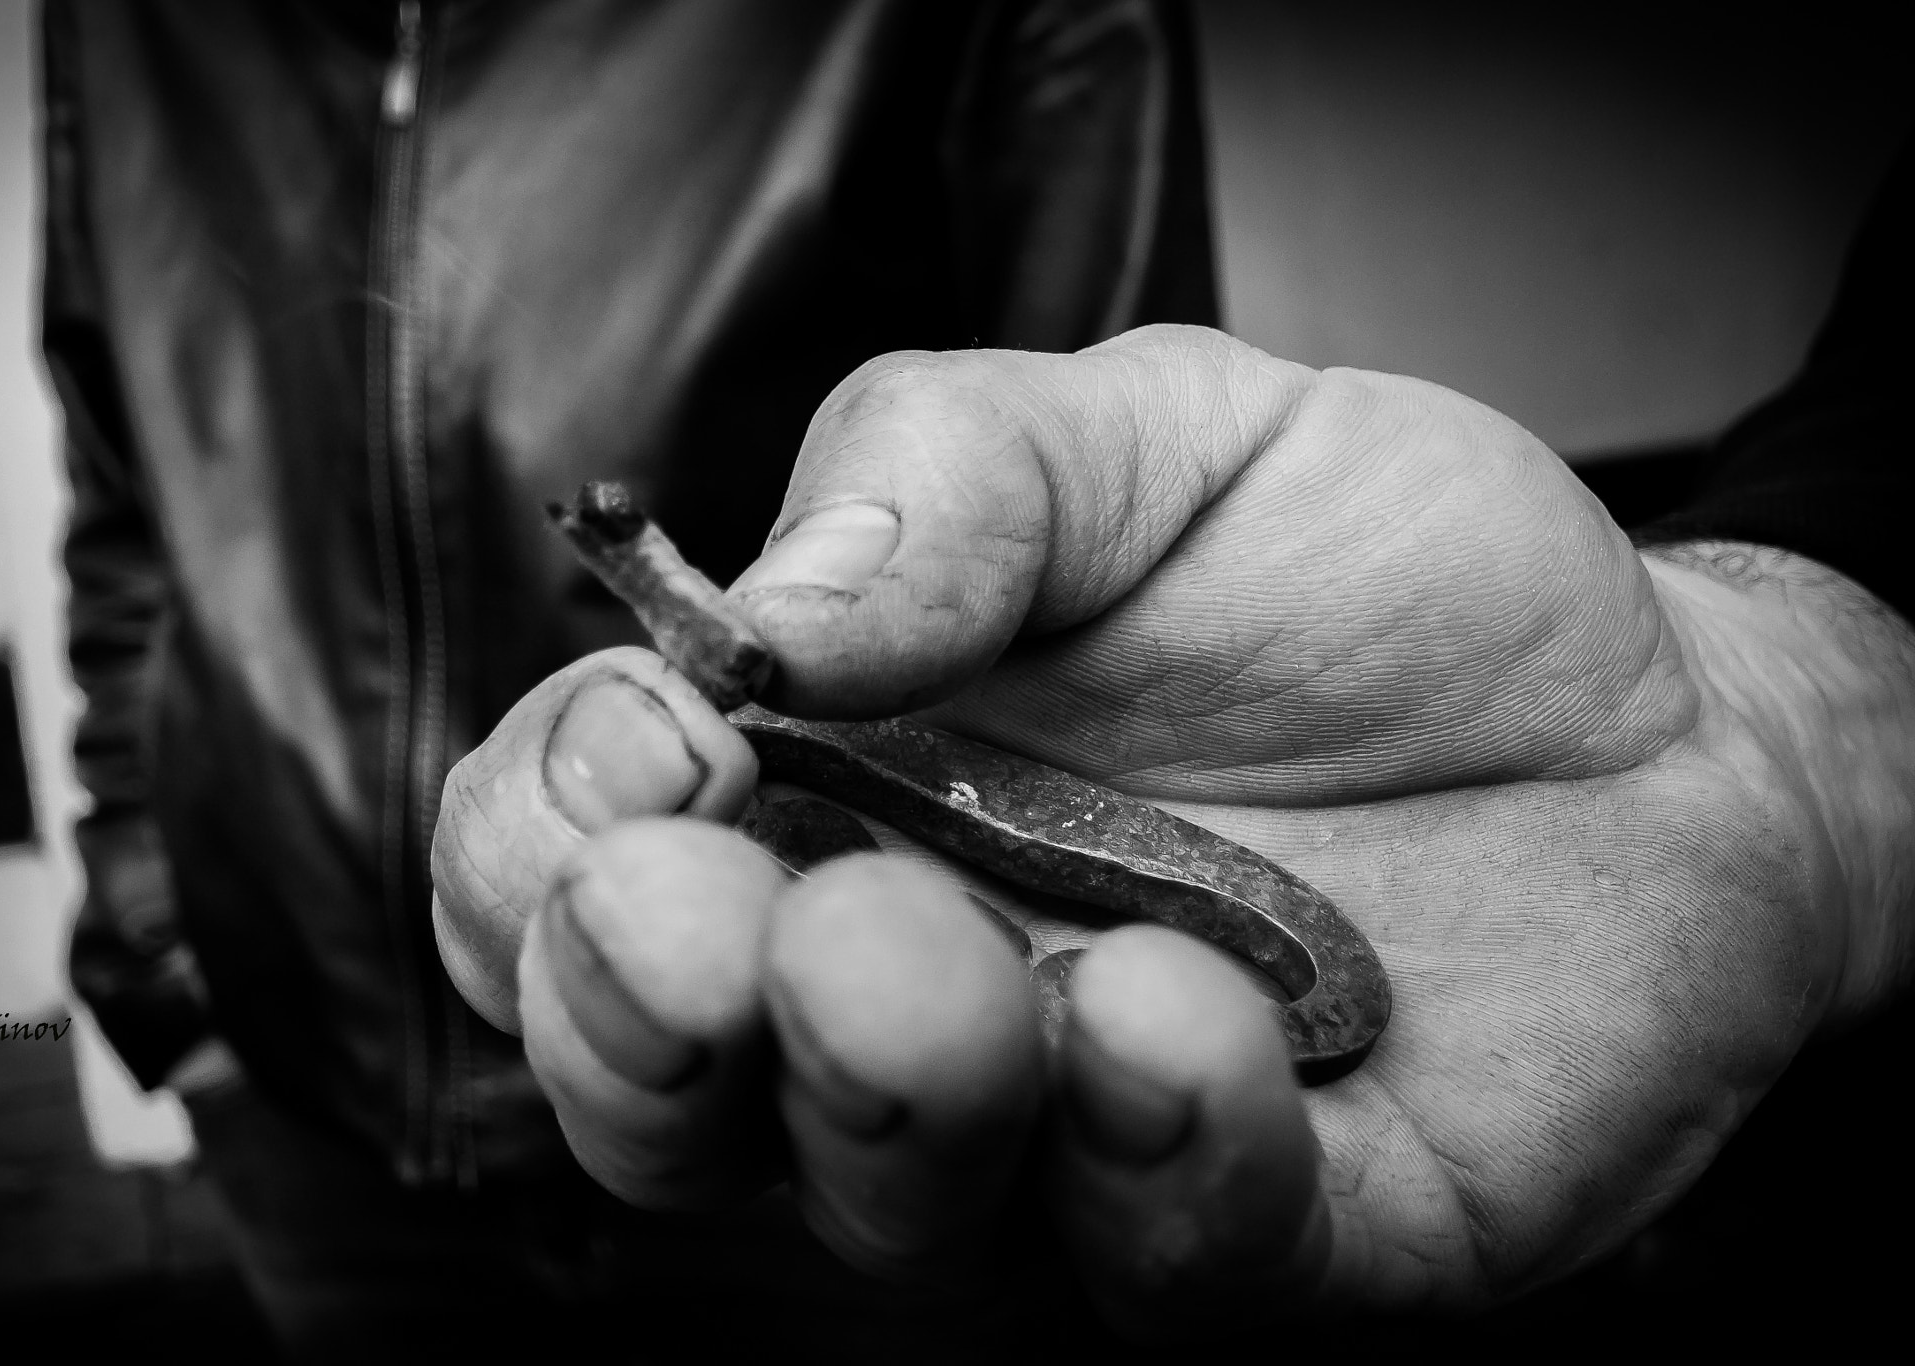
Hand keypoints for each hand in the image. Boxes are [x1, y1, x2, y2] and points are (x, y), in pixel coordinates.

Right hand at [431, 326, 1914, 1330]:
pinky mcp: (1292, 1223)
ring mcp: (1080, 1131)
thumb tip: (758, 621)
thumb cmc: (1356, 566)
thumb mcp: (1145, 431)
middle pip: (663, 1100)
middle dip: (641, 1028)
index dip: (541, 840)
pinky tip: (1173, 1022)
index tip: (651, 741)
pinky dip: (1149, 1161)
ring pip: (891, 1211)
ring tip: (950, 961)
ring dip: (883, 1096)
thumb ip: (941, 475)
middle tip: (709, 916)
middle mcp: (908, 990)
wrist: (1648, 702)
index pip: (567, 877)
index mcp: (821, 800)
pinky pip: (1173, 1256)